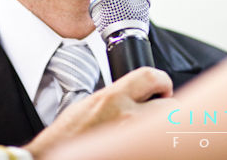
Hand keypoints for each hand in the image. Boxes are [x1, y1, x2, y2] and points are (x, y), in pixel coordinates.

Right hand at [24, 67, 174, 157]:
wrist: (56, 157)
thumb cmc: (69, 136)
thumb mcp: (89, 104)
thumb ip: (116, 96)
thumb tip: (137, 95)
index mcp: (113, 97)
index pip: (150, 76)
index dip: (163, 81)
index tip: (163, 87)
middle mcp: (126, 116)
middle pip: (170, 106)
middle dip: (169, 109)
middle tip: (163, 114)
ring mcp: (132, 138)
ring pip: (168, 130)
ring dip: (166, 130)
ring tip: (156, 132)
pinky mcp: (136, 152)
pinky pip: (156, 146)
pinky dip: (157, 145)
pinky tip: (147, 144)